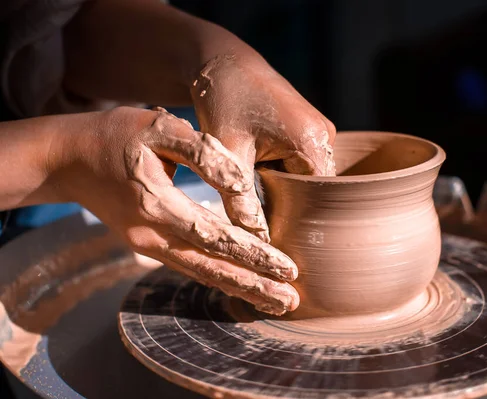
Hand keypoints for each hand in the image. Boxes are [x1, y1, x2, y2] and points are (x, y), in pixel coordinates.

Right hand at [57, 106, 299, 314]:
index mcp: (156, 204)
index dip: (252, 254)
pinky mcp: (147, 244)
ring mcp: (146, 244)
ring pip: (200, 272)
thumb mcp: (158, 128)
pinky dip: (218, 277)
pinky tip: (242, 284)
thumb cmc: (115, 135)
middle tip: (289, 301)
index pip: (215, 237)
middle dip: (253, 284)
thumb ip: (202, 153)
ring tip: (274, 302)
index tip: (286, 268)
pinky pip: (189, 265)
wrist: (69, 158)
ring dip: (239, 288)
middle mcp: (150, 235)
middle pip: (210, 267)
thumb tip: (241, 185)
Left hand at [191, 52, 335, 240]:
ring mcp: (320, 132)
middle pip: (315, 191)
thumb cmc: (222, 101)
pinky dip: (282, 173)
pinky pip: (302, 164)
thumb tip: (254, 244)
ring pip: (307, 179)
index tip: (270, 235)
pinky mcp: (309, 130)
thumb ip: (241, 202)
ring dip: (283, 188)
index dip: (294, 219)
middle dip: (287, 204)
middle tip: (257, 216)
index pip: (317, 199)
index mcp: (313, 141)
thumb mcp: (229, 153)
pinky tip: (259, 171)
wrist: (222, 62)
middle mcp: (326, 136)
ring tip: (255, 190)